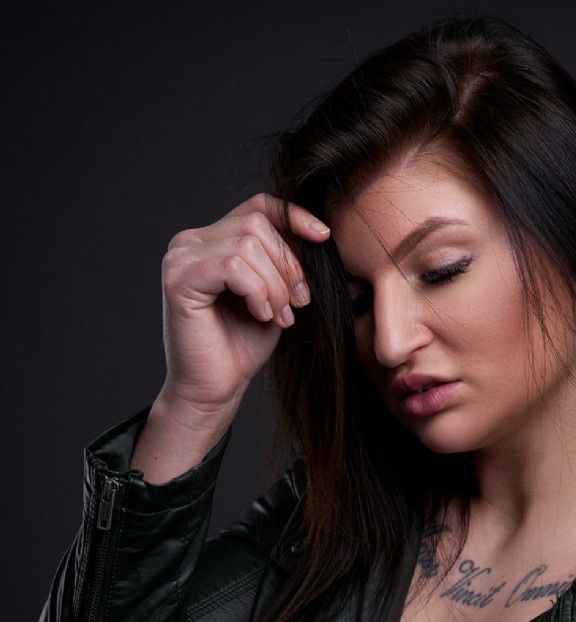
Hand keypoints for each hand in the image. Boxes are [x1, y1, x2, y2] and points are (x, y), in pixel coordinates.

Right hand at [132, 194, 329, 481]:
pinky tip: (261, 315)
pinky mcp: (179, 279)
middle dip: (288, 265)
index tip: (324, 237)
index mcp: (213, 240)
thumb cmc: (242, 346)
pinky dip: (257, 290)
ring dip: (275, 284)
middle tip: (298, 304)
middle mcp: (191, 242)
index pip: (258, 207)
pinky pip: (233, 265)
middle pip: (257, 224)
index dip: (293, 215)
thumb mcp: (275, 295)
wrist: (215, 389)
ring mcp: (180, 258)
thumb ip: (286, 263)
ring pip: (248, 244)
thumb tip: (321, 232)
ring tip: (279, 316)